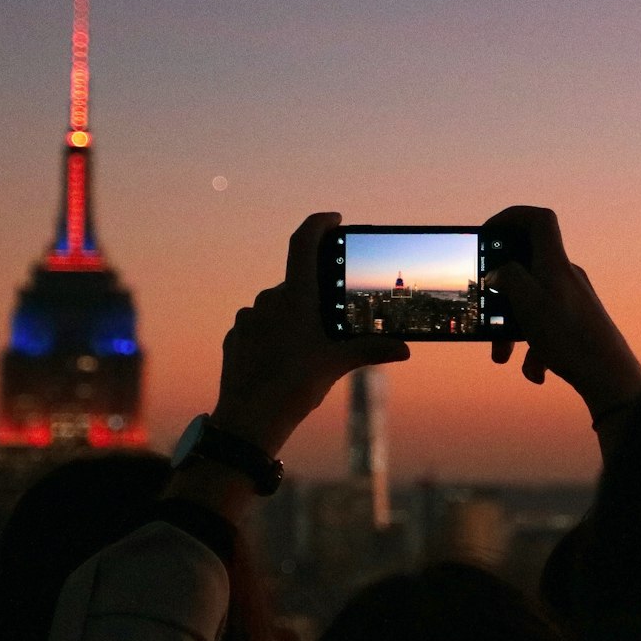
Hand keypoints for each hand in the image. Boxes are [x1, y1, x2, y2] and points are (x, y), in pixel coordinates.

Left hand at [210, 212, 409, 456]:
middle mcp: (268, 300)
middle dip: (315, 295)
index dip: (319, 224)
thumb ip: (371, 350)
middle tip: (331, 319)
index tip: (333, 220)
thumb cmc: (293, 388)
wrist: (248, 421)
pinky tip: (283, 360)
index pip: (304, 243)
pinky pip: (259, 326)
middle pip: (296, 283)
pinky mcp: (236, 337)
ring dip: (293, 318)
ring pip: (276, 307)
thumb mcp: (337, 366)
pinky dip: (273, 334)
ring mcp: (248, 318)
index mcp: (295, 297)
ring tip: (307, 348)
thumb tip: (403, 350)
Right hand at [482, 206, 640, 422]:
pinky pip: (545, 327)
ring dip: (512, 328)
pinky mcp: (575, 322)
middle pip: (525, 268)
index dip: (511, 218)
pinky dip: (533, 347)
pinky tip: (535, 371)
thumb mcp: (528, 302)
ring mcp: (571, 299)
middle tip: (485, 308)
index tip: (488, 234)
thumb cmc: (569, 337)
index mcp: (554, 263)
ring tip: (503, 355)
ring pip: (531, 304)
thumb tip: (499, 271)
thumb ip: (508, 277)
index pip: (538, 220)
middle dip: (501, 293)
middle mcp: (565, 276)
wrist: (608, 375)